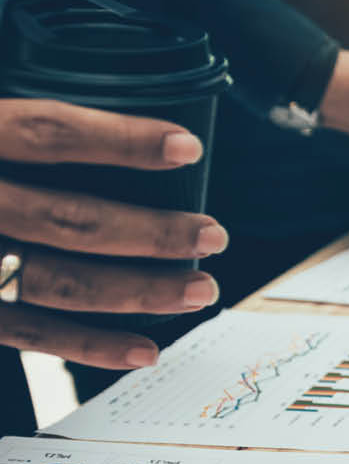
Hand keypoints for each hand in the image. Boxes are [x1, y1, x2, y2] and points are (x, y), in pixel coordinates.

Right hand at [0, 99, 227, 368]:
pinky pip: (24, 331)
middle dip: (152, 232)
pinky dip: (86, 346)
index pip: (46, 131)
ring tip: (199, 289)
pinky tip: (143, 349)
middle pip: (68, 218)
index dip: (121, 140)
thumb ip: (13, 124)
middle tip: (213, 235)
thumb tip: (106, 114)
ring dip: (138, 291)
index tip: (188, 147)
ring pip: (55, 281)